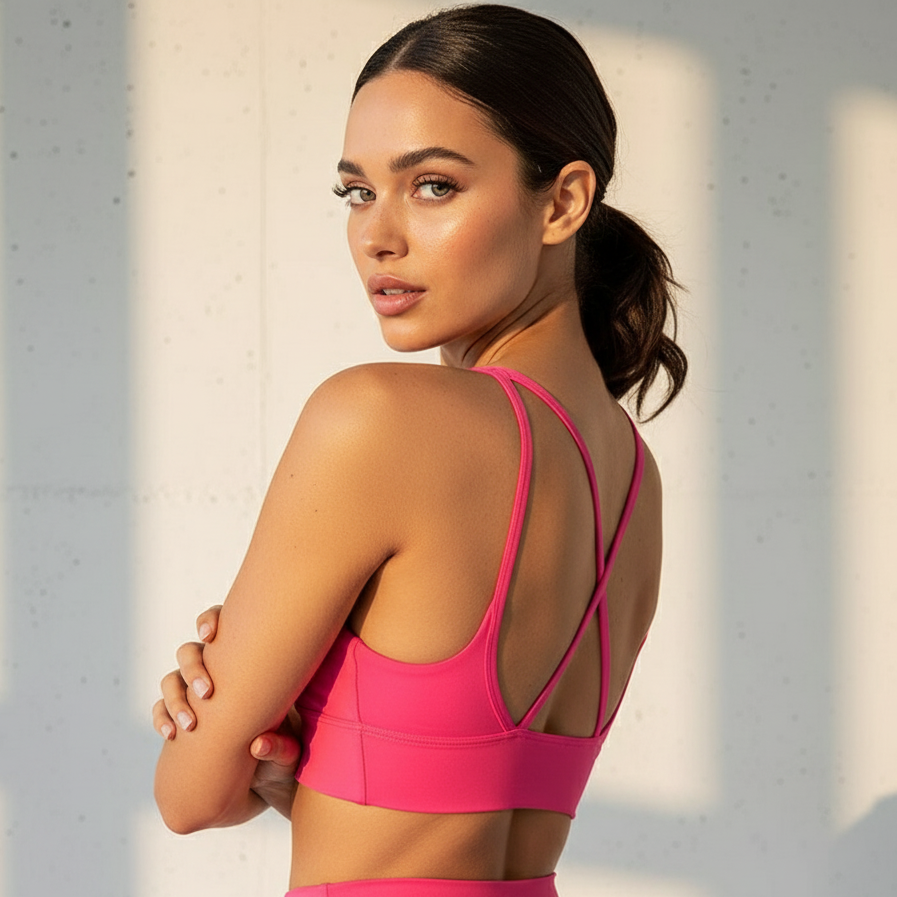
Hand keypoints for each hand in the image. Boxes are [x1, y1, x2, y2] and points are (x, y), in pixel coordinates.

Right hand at [152, 605, 301, 816]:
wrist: (265, 784)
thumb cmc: (284, 757)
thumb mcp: (290, 755)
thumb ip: (281, 749)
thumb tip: (258, 746)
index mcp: (247, 665)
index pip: (223, 625)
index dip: (210, 620)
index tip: (210, 634)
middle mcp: (218, 674)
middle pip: (190, 652)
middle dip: (194, 668)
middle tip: (208, 692)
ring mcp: (196, 696)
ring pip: (171, 679)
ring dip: (176, 697)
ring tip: (190, 724)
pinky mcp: (182, 721)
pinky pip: (161, 710)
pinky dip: (161, 718)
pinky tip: (172, 734)